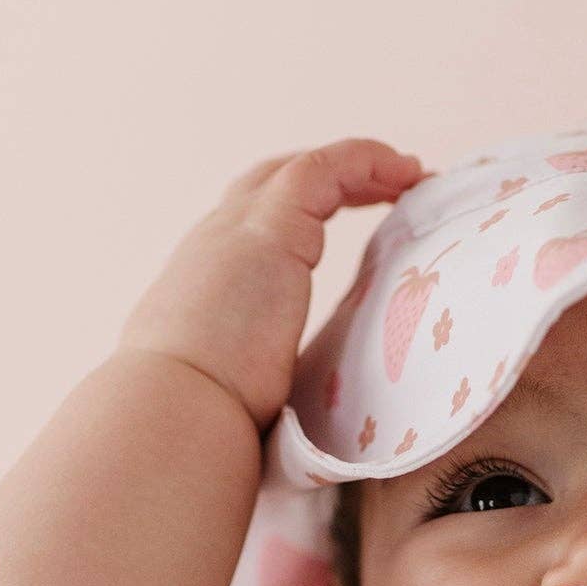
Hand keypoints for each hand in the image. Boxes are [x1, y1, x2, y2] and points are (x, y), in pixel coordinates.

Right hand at [116, 138, 427, 430]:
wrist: (176, 410)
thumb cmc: (204, 424)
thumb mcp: (232, 393)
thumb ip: (257, 386)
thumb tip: (276, 421)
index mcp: (204, 285)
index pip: (249, 230)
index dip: (299, 216)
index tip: (347, 225)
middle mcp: (214, 246)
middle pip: (271, 185)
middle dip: (328, 180)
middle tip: (385, 187)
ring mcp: (238, 232)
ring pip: (301, 171)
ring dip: (360, 167)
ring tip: (410, 175)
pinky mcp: (270, 230)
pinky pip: (324, 169)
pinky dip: (365, 161)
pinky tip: (404, 172)